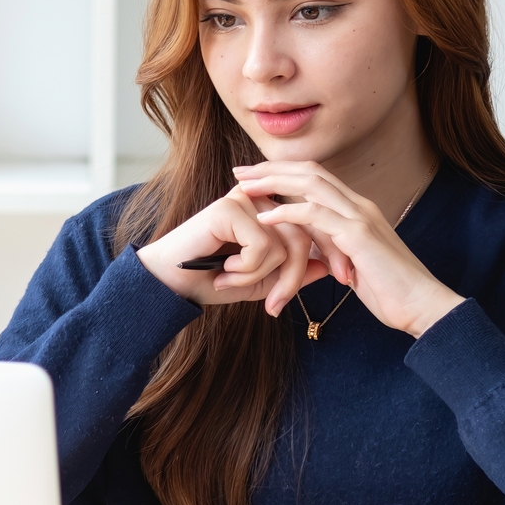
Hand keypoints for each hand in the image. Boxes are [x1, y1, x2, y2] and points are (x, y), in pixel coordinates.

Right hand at [136, 185, 326, 315]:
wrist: (167, 284)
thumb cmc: (208, 279)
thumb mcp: (258, 281)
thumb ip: (291, 273)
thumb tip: (325, 265)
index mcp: (269, 209)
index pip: (312, 227)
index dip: (327, 254)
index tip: (336, 281)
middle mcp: (260, 198)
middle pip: (303, 236)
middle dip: (294, 277)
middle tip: (274, 306)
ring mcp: (245, 199)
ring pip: (286, 244)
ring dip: (260, 276)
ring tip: (231, 281)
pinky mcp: (230, 207)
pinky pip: (263, 246)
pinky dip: (245, 269)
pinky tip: (222, 270)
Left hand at [233, 161, 462, 337]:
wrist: (422, 306)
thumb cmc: (389, 291)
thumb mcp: (351, 263)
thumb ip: (331, 249)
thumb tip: (306, 248)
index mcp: (357, 210)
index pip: (316, 178)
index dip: (284, 173)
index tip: (253, 177)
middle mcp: (359, 206)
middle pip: (310, 171)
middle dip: (272, 169)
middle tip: (240, 172)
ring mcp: (360, 217)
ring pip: (312, 184)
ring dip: (274, 182)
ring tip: (244, 187)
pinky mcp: (359, 236)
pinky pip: (317, 215)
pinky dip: (288, 213)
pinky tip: (265, 218)